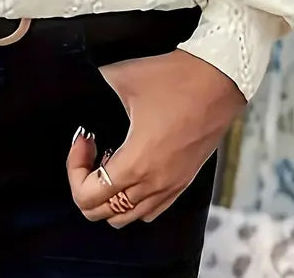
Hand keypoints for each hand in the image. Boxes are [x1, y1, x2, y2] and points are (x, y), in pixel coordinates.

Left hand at [67, 49, 244, 226]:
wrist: (219, 79)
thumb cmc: (176, 78)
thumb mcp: (123, 76)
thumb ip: (96, 83)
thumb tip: (83, 81)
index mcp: (136, 164)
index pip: (88, 196)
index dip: (74, 169)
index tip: (83, 140)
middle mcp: (153, 184)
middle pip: (103, 213)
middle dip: (86, 185)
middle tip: (90, 152)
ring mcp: (171, 186)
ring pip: (128, 217)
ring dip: (110, 195)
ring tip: (109, 161)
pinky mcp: (184, 181)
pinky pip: (151, 209)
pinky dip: (133, 199)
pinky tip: (132, 168)